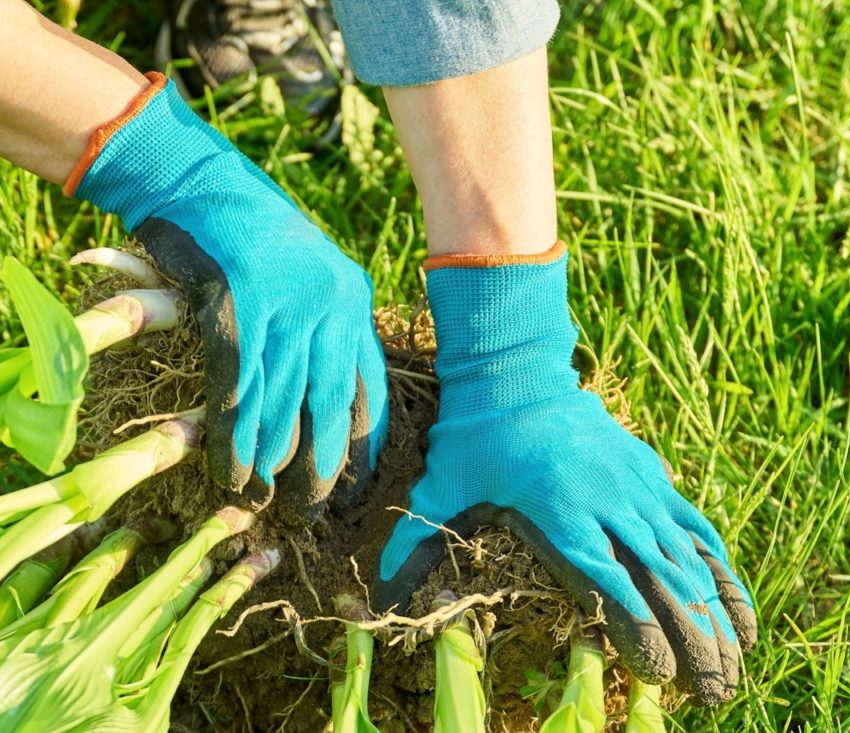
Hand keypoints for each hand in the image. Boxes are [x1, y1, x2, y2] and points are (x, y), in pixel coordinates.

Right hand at [68, 73, 387, 515]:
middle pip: (329, 405)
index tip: (359, 482)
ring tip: (264, 503)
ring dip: (271, 462)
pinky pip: (238, 389)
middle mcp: (326, 306)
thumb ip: (323, 323)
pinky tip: (229, 471)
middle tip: (312, 512)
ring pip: (281, 404)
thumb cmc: (252, 231)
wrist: (195, 181)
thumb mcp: (307, 272)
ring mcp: (282, 306)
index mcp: (352, 300)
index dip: (364, 440)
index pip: (369, 385)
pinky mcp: (234, 306)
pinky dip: (233, 436)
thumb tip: (323, 392)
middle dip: (323, 466)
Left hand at [375, 244, 754, 704]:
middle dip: (687, 626)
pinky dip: (711, 550)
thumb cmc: (479, 433)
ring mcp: (632, 483)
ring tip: (734, 643)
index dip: (633, 621)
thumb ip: (416, 535)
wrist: (518, 370)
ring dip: (709, 596)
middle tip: (710, 677)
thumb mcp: (444, 483)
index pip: (604, 576)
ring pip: (681, 546)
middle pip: (656, 569)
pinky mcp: (646, 468)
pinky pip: (688, 514)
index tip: (654, 664)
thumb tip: (377, 587)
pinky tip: (727, 581)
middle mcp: (606, 500)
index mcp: (561, 511)